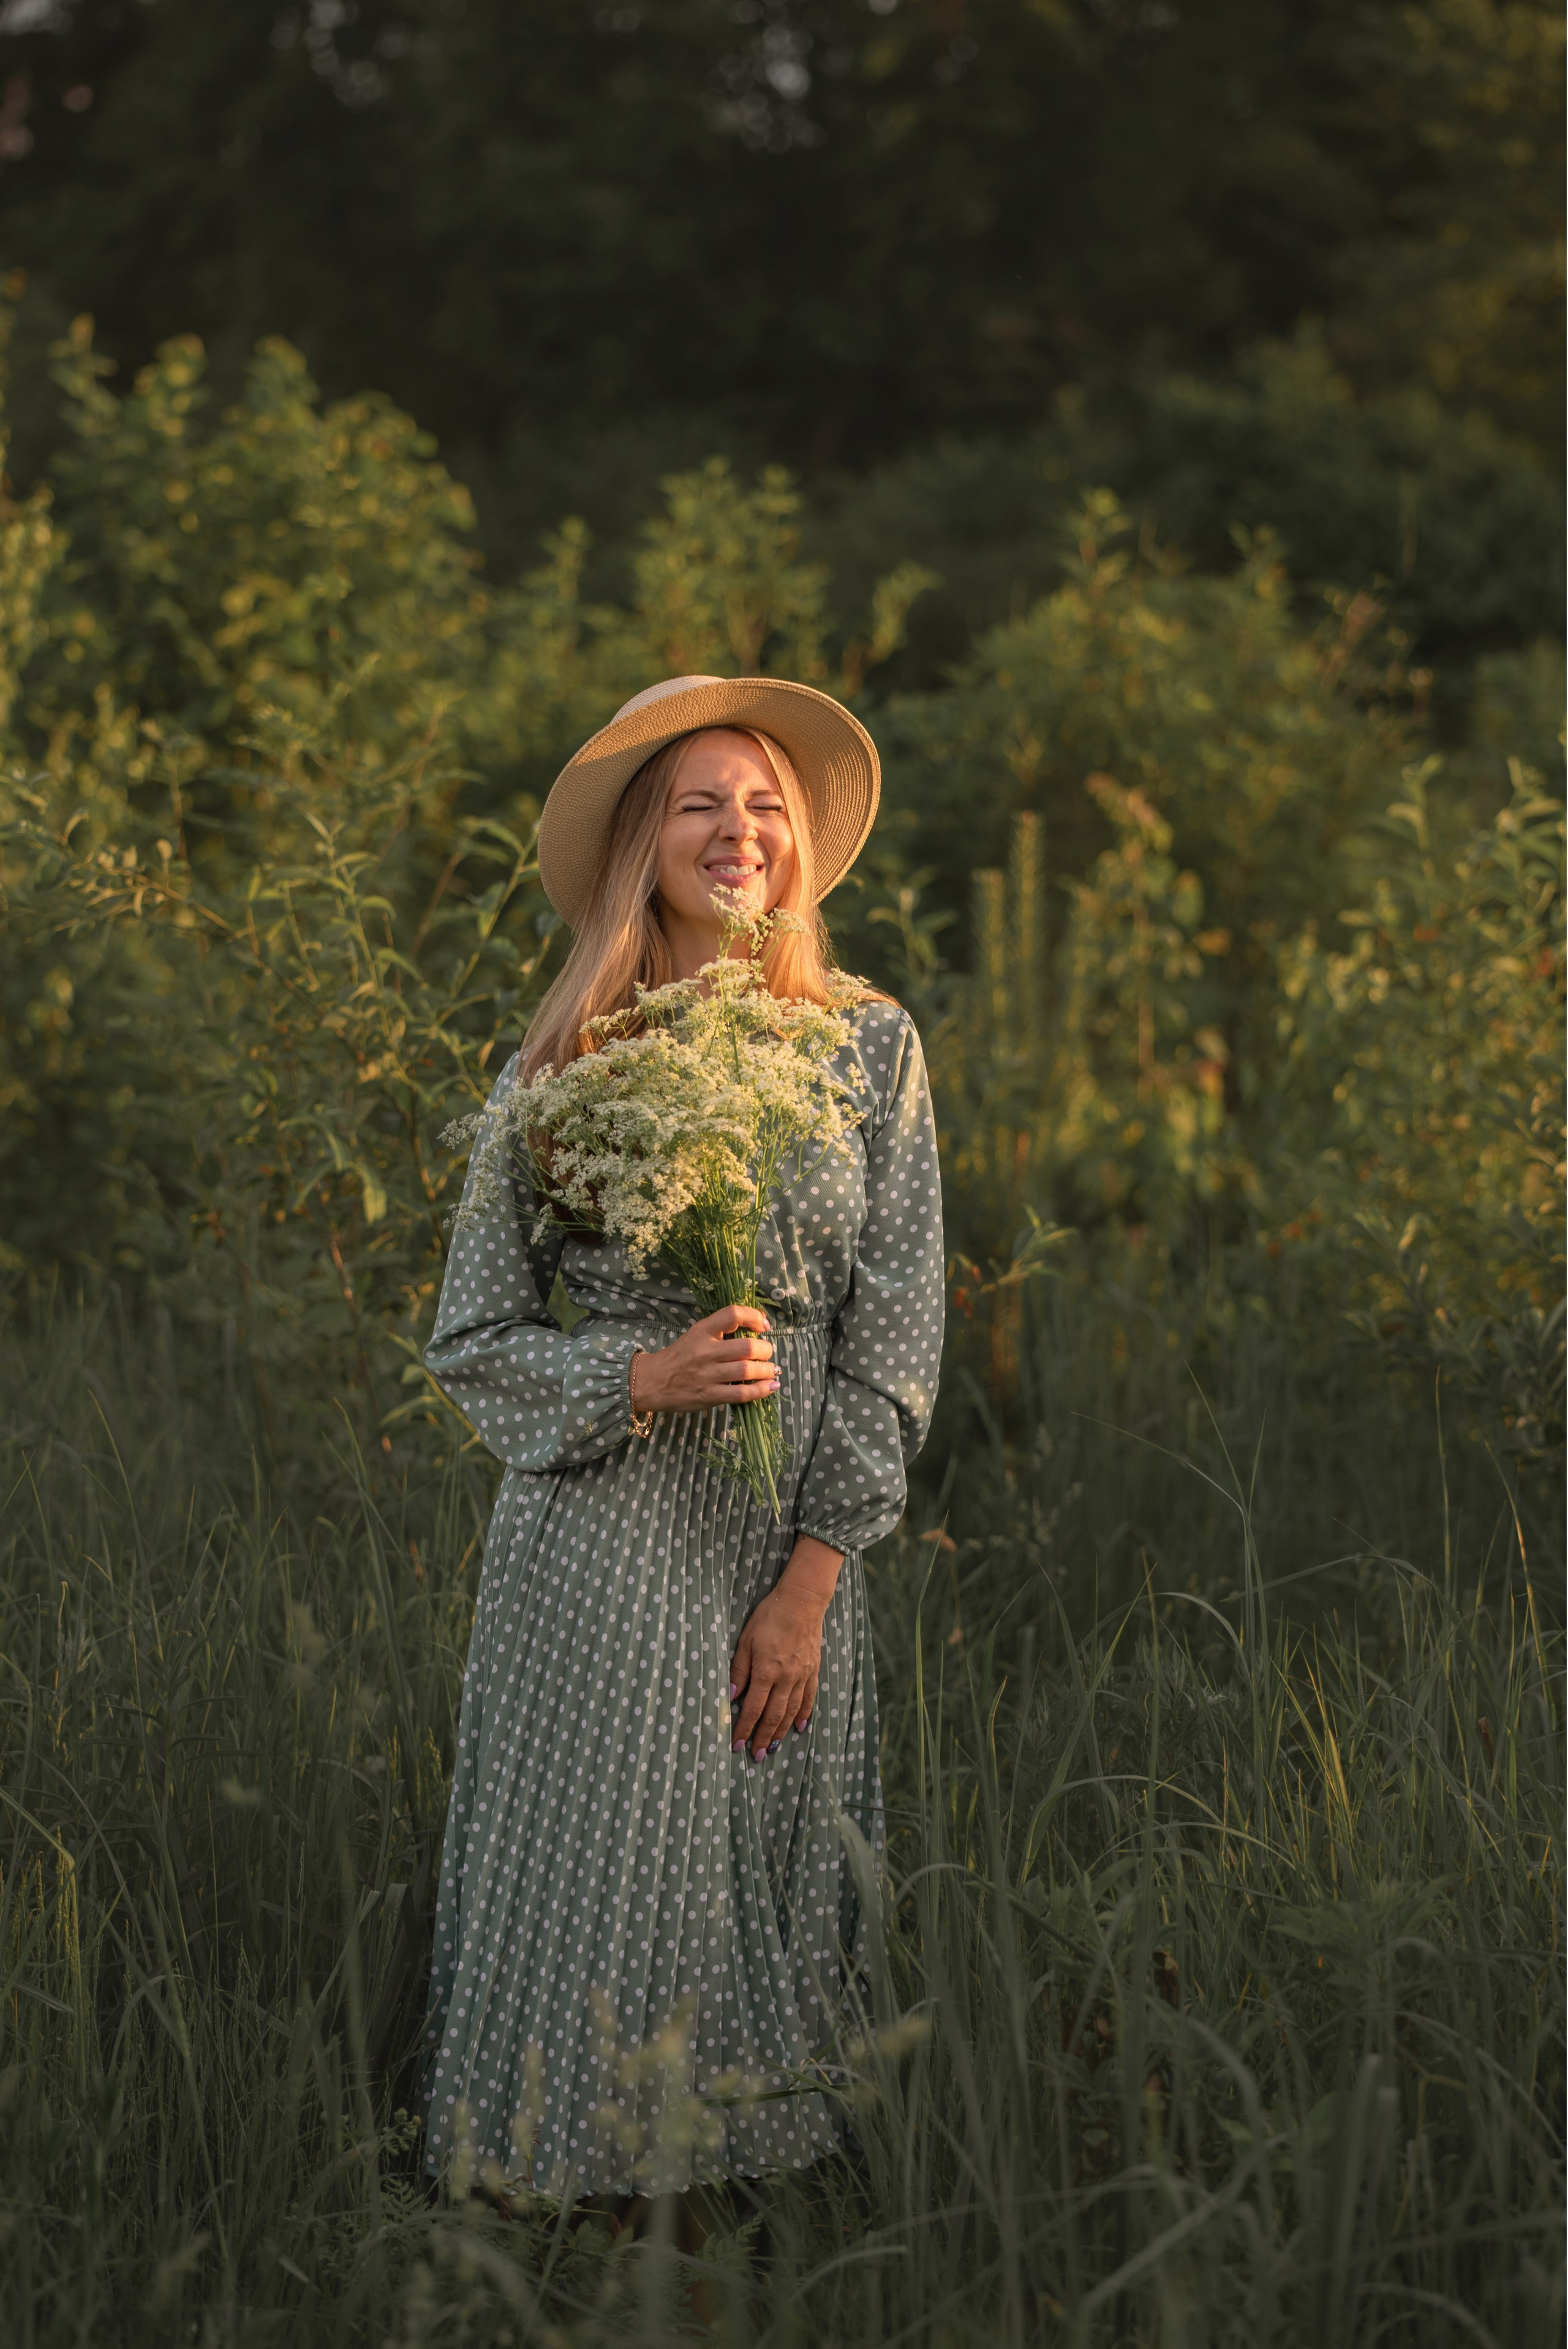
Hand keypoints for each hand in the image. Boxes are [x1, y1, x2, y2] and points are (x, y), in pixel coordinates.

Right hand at [632, 1305, 778, 1414]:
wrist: (651, 1382)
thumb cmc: (678, 1357)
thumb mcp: (695, 1335)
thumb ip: (720, 1332)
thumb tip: (755, 1333)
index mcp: (702, 1330)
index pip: (732, 1314)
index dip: (754, 1317)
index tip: (764, 1326)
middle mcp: (706, 1351)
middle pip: (747, 1347)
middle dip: (765, 1350)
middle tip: (767, 1353)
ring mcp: (707, 1375)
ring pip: (747, 1370)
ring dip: (766, 1370)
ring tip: (770, 1370)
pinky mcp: (709, 1396)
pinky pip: (741, 1393)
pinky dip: (761, 1390)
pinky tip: (770, 1386)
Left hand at [729, 1536, 843, 1758]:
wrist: (802, 1602)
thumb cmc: (769, 1617)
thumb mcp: (745, 1640)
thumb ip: (739, 1670)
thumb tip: (731, 1695)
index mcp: (766, 1671)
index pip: (753, 1708)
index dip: (744, 1728)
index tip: (737, 1744)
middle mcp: (786, 1678)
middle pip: (773, 1716)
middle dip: (762, 1738)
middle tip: (755, 1756)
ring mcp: (802, 1676)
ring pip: (791, 1712)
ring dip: (781, 1732)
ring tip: (772, 1748)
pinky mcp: (813, 1670)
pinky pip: (809, 1698)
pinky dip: (804, 1715)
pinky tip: (799, 1728)